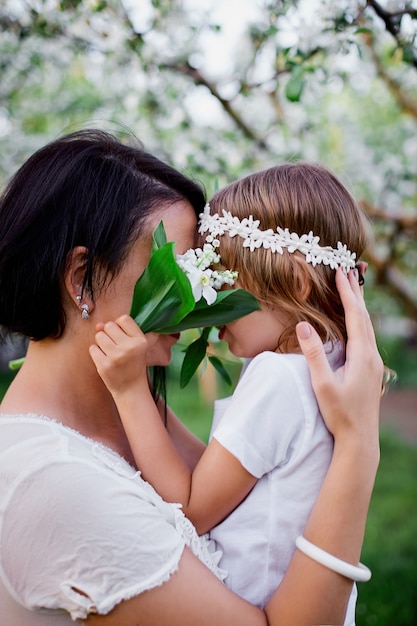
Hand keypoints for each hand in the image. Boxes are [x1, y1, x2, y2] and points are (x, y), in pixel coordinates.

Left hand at [89, 314, 148, 396]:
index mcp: (140, 340)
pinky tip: (104, 359)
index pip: (124, 319)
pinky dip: (96, 353)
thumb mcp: (134, 346)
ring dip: (101, 342)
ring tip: (109, 352)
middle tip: (114, 345)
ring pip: (99, 336)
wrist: (131, 388)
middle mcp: (130, 347)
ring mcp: (116, 357)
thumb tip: (98, 325)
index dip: (119, 325)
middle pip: (109, 325)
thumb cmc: (132, 364)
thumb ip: (118, 331)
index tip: (121, 335)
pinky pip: (92, 349)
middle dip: (108, 333)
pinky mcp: (104, 365)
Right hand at [296, 268, 382, 442]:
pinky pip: (367, 336)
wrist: (360, 440)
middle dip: (356, 292)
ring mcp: (374, 364)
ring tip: (353, 288)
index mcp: (362, 356)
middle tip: (349, 270)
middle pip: (364, 316)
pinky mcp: (371, 370)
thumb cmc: (339, 414)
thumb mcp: (323, 385)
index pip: (355, 316)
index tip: (340, 273)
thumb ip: (314, 355)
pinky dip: (360, 321)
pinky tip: (355, 322)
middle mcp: (372, 356)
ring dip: (359, 305)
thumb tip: (304, 325)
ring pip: (368, 326)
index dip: (347, 293)